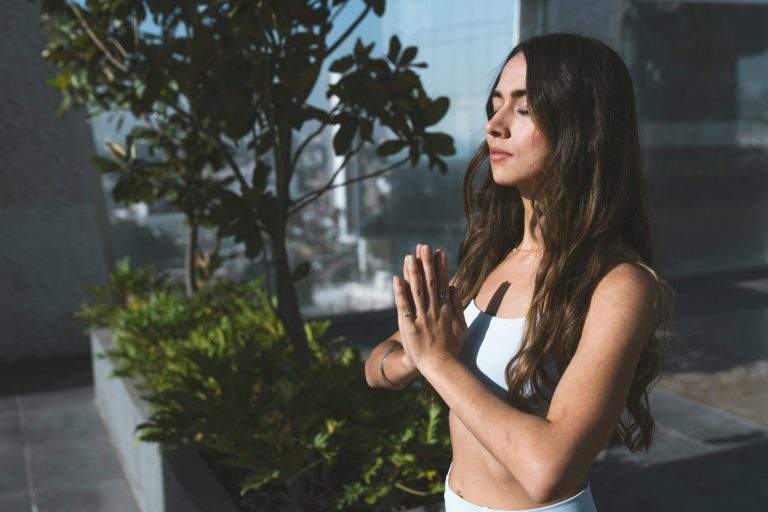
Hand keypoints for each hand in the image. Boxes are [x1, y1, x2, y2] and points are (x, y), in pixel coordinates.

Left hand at [393, 243, 467, 370]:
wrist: (441, 367)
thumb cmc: (452, 348)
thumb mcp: (461, 326)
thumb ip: (458, 306)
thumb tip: (455, 287)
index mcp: (446, 309)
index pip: (443, 283)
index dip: (440, 267)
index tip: (439, 251)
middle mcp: (434, 310)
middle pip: (430, 282)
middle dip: (426, 263)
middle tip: (423, 246)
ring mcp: (422, 318)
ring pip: (416, 291)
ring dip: (413, 272)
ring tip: (409, 256)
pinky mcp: (410, 326)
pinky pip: (404, 306)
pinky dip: (400, 292)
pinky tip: (396, 279)